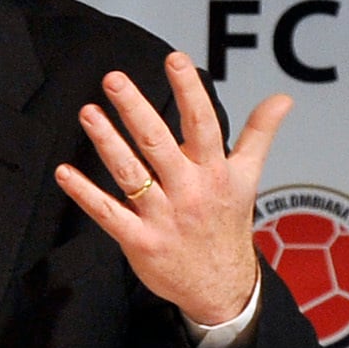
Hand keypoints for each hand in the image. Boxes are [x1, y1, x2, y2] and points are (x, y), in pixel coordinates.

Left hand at [53, 52, 289, 326]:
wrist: (221, 288)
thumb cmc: (227, 224)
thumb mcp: (248, 178)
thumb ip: (260, 134)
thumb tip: (284, 99)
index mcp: (216, 172)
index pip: (203, 124)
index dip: (189, 91)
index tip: (175, 59)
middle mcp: (190, 191)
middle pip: (159, 144)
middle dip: (136, 109)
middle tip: (114, 79)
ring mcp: (164, 217)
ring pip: (131, 174)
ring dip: (107, 142)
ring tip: (88, 113)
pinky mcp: (141, 241)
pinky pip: (108, 213)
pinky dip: (85, 193)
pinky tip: (64, 172)